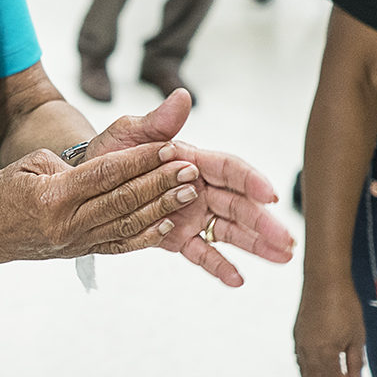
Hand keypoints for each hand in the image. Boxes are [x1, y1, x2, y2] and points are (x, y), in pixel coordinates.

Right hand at [0, 140, 200, 264]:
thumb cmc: (0, 194)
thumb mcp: (27, 165)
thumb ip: (68, 167)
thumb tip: (103, 171)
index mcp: (53, 196)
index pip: (105, 175)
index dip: (139, 161)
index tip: (167, 147)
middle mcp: (68, 224)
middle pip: (123, 200)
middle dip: (159, 183)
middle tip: (189, 168)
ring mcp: (76, 241)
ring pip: (126, 224)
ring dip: (161, 208)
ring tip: (188, 192)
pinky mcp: (81, 250)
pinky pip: (119, 244)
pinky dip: (146, 236)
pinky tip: (169, 225)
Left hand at [86, 90, 294, 285]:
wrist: (89, 182)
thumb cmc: (113, 152)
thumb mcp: (129, 133)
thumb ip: (158, 121)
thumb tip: (181, 97)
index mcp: (191, 159)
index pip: (228, 169)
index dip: (250, 181)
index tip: (270, 194)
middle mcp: (198, 187)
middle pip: (238, 204)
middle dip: (264, 222)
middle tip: (287, 240)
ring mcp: (191, 214)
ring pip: (230, 230)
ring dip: (256, 244)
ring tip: (283, 258)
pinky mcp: (178, 237)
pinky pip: (202, 252)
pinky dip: (219, 266)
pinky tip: (238, 280)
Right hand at [294, 278, 366, 376]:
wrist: (324, 279)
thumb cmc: (344, 305)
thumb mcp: (357, 336)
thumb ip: (356, 364)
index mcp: (325, 354)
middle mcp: (308, 353)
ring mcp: (300, 344)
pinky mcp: (298, 336)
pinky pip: (302, 365)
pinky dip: (313, 375)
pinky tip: (324, 373)